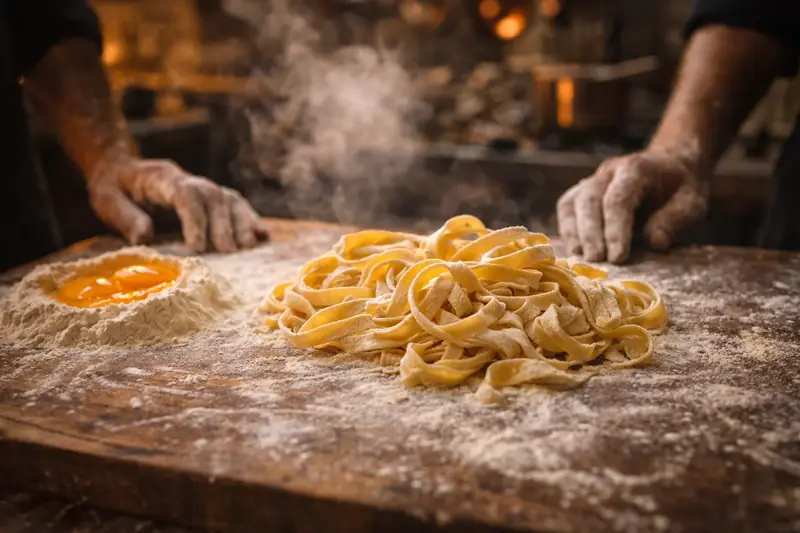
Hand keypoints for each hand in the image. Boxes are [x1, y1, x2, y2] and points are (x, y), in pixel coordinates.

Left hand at [86, 158, 267, 251]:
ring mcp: (202, 186)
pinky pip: (235, 204)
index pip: (185, 194)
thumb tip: (145, 237)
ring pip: (229, 199)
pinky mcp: (210, 197)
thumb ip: (126, 217)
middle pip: (214, 196)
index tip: (197, 246)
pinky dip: (249, 219)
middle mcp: (188, 179)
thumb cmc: (113, 187)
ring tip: (249, 245)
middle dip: (223, 224)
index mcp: (161, 178)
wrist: (119, 168)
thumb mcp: (107, 200)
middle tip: (227, 251)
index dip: (195, 219)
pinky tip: (262, 235)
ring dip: (242, 221)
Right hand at [556, 150, 708, 263]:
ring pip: (572, 203)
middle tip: (596, 261)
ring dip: (574, 233)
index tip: (618, 257)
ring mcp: (592, 180)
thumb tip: (655, 242)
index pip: (618, 199)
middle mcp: (608, 172)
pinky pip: (566, 209)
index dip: (615, 229)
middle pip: (589, 200)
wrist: (671, 165)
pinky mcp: (583, 192)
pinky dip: (567, 230)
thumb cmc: (681, 187)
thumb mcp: (692, 202)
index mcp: (636, 168)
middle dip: (590, 233)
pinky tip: (575, 250)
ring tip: (582, 259)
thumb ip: (675, 219)